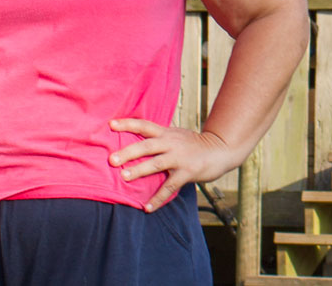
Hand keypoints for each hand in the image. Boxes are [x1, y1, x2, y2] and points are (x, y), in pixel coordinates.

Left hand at [108, 118, 244, 211]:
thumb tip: (135, 144)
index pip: (144, 125)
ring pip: (156, 164)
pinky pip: (170, 187)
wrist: (220, 149)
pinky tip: (147, 208)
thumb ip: (160, 138)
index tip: (111, 124)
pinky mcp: (187, 172)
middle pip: (147, 145)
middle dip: (129, 152)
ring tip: (124, 177)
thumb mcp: (177, 135)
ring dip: (139, 171)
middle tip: (112, 159)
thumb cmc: (194, 144)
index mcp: (166, 133)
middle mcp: (171, 143)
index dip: (127, 124)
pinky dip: (158, 198)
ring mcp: (179, 158)